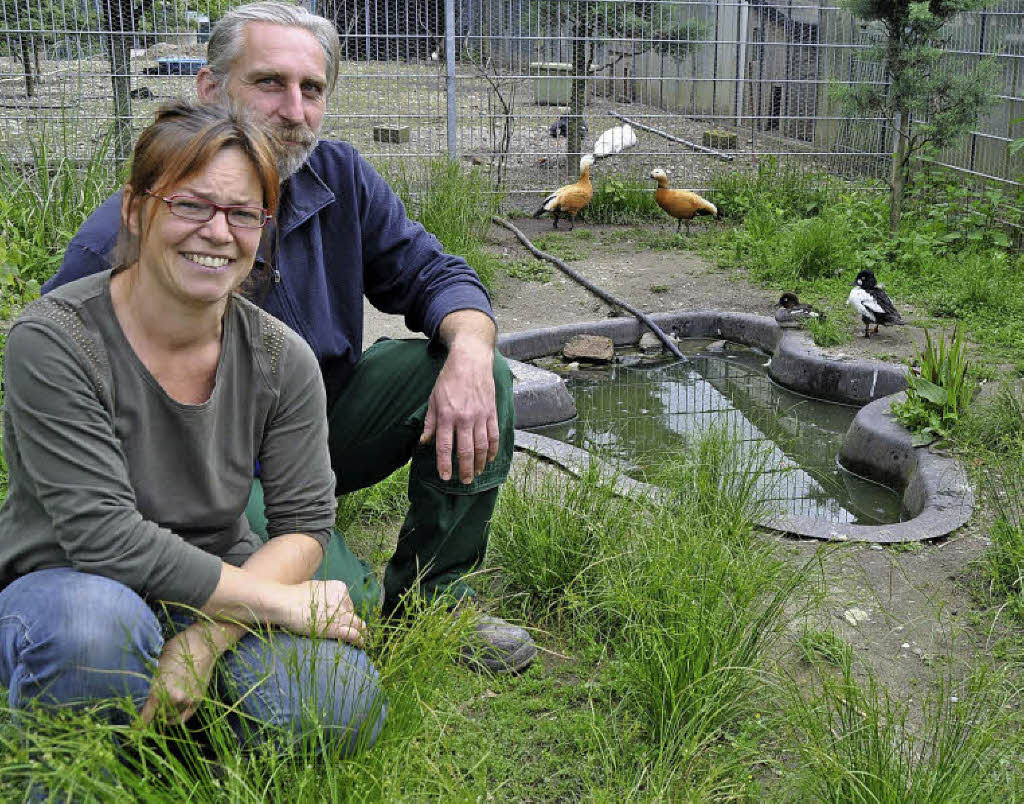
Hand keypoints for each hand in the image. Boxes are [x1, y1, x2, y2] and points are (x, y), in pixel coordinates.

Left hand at [139, 627, 218, 725]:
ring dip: (163, 716)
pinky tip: (171, 714)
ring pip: (170, 718)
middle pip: (157, 717)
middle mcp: (173, 698)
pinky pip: (183, 717)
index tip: (133, 729)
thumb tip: (143, 696)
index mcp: (159, 689)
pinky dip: (175, 718)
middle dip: (151, 716)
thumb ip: (152, 683)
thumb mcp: (158, 663)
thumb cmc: (178, 647)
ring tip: (159, 710)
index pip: (145, 716)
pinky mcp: (198, 700)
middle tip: (146, 713)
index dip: (138, 724)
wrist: (205, 643)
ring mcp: (188, 700)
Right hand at [277, 580, 366, 646]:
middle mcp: (344, 601)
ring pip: (358, 626)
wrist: (285, 603)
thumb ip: (324, 593)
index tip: (340, 621)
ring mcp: (342, 615)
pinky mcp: (337, 629)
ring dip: (360, 633)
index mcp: (340, 589)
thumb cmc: (294, 596)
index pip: (348, 604)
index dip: (344, 614)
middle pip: (353, 615)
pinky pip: (355, 636)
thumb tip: (324, 600)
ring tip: (361, 641)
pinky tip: (360, 645)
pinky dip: (359, 641)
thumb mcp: (314, 587)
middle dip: (353, 624)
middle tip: (353, 632)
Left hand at [420, 337, 498, 483]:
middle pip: (465, 451)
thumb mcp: (433, 399)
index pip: (444, 446)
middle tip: (463, 482)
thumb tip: (424, 442)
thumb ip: (430, 423)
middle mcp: (464, 418)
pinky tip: (488, 459)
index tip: (445, 477)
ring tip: (475, 474)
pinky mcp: (491, 412)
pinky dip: (492, 450)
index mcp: (447, 415)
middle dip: (464, 469)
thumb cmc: (449, 379)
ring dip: (478, 463)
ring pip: (482, 446)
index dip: (444, 464)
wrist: (471, 360)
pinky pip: (494, 436)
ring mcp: (480, 416)